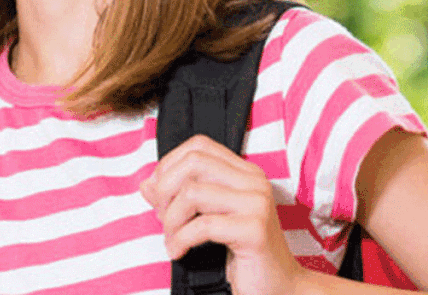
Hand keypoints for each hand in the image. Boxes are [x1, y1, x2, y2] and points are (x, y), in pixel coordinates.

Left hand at [139, 134, 308, 294]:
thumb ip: (177, 197)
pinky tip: (178, 251)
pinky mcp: (255, 230)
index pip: (199, 146)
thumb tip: (146, 185)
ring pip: (192, 192)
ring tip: (171, 237)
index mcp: (245, 172)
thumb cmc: (242, 251)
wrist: (280, 288)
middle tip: (162, 216)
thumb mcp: (207, 217)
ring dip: (170, 219)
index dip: (170, 165)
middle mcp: (254, 182)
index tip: (160, 193)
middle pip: (193, 162)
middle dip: (166, 189)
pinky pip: (202, 225)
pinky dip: (180, 239)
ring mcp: (257, 204)